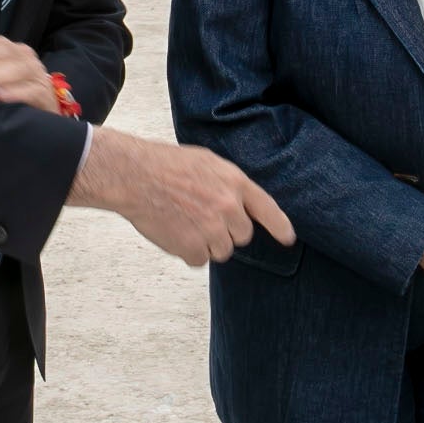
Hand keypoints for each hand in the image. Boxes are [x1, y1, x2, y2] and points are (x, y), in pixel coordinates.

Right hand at [71, 131, 296, 265]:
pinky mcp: (193, 247)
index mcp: (234, 183)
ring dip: (205, 243)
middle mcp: (228, 207)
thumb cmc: (165, 165)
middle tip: (201, 217)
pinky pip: (199, 260)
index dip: (280, 226)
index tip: (287, 238)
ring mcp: (212, 229)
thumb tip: (237, 203)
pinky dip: (187, 251)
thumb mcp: (207, 162)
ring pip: (221, 251)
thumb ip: (227, 184)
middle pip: (242, 236)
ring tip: (183, 222)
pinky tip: (174, 232)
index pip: (267, 209)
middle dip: (226, 232)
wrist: (135, 176)